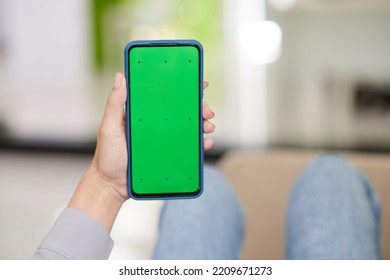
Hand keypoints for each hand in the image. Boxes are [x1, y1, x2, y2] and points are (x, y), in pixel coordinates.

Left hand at [69, 73, 215, 231]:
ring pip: (186, 127)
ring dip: (201, 124)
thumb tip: (120, 76)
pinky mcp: (167, 153)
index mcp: (141, 113)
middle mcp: (154, 123)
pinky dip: (198, 143)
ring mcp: (162, 139)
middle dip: (198, 107)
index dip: (181, 87)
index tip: (197, 82)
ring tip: (208, 126)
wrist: (111, 186)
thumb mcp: (109, 127)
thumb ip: (114, 103)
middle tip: (207, 111)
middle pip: (180, 110)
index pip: (163, 95)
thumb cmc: (107, 157)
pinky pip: (186, 146)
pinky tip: (205, 143)